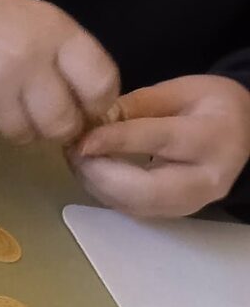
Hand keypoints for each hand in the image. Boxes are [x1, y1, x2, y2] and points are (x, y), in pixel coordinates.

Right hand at [0, 0, 119, 143]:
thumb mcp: (33, 21)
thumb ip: (61, 59)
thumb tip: (83, 106)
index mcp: (55, 32)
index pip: (101, 84)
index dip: (97, 105)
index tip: (85, 107)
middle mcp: (32, 61)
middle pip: (63, 122)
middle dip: (55, 128)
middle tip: (41, 115)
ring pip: (26, 135)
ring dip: (19, 128)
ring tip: (3, 102)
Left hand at [69, 76, 249, 218]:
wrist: (242, 135)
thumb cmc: (211, 107)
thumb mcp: (182, 91)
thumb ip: (139, 105)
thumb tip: (95, 120)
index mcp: (213, 137)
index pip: (159, 140)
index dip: (116, 141)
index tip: (81, 139)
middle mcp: (205, 180)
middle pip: (144, 189)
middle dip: (100, 174)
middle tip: (73, 152)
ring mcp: (190, 204)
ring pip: (133, 205)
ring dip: (96, 185)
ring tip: (77, 159)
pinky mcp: (172, 215)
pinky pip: (131, 209)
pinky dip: (104, 192)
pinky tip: (90, 172)